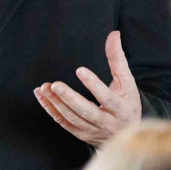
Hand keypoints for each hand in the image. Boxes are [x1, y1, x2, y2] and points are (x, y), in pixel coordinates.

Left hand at [34, 31, 143, 146]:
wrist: (127, 135)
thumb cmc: (127, 104)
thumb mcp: (127, 82)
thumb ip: (118, 59)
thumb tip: (113, 34)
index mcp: (121, 109)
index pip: (106, 97)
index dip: (93, 84)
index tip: (80, 70)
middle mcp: (107, 122)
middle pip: (86, 112)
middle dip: (70, 98)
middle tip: (55, 84)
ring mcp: (93, 131)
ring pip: (72, 118)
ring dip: (56, 103)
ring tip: (45, 87)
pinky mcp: (82, 135)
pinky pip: (64, 123)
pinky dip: (51, 110)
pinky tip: (42, 97)